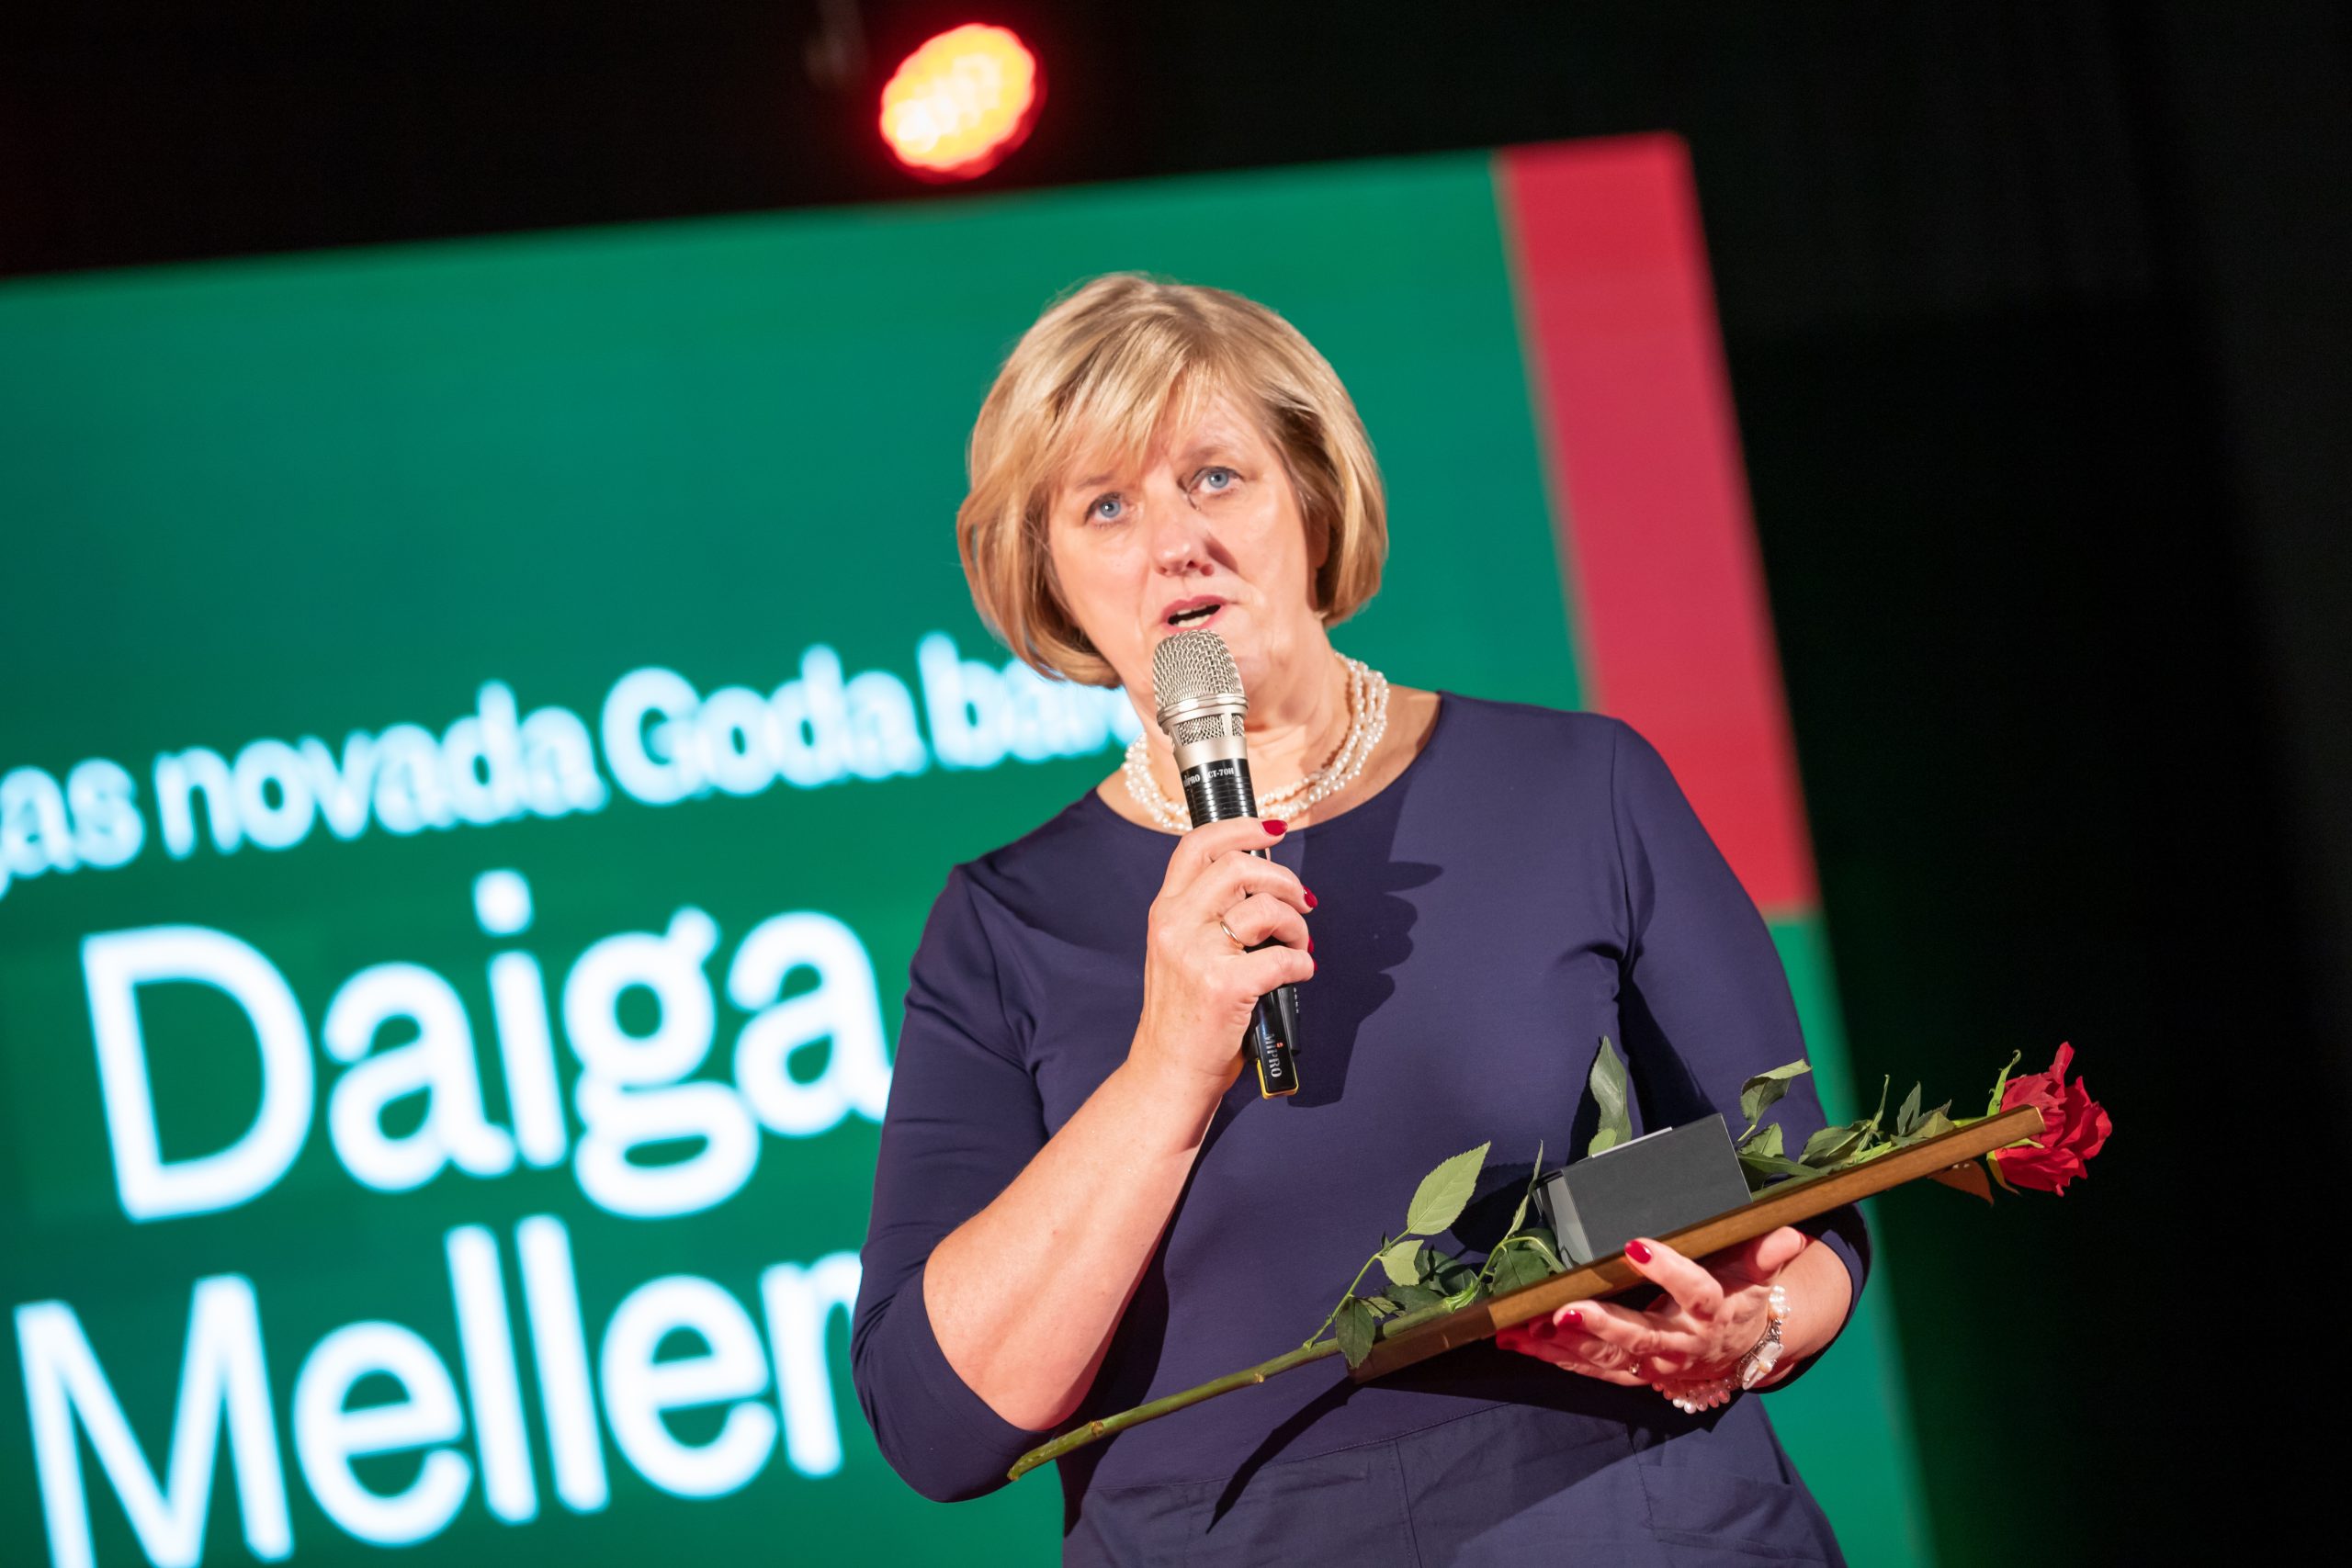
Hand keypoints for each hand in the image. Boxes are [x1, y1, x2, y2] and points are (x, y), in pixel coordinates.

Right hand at [1126, 816, 1314, 1100]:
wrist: (1169, 1071)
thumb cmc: (1185, 1014)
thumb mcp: (1179, 952)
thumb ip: (1207, 915)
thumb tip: (1264, 885)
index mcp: (1165, 912)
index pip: (1197, 846)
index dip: (1240, 828)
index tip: (1274, 829)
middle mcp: (1176, 925)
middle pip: (1239, 867)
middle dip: (1283, 879)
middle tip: (1302, 901)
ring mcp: (1198, 955)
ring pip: (1265, 908)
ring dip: (1296, 924)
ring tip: (1299, 943)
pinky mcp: (1225, 986)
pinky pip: (1284, 958)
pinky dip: (1303, 963)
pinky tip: (1299, 973)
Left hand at [1495, 1228, 1808, 1406]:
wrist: (1743, 1353)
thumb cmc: (1742, 1298)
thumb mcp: (1757, 1274)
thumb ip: (1766, 1252)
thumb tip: (1789, 1234)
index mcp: (1713, 1312)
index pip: (1695, 1290)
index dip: (1668, 1271)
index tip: (1637, 1245)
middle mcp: (1681, 1344)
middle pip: (1641, 1337)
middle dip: (1599, 1325)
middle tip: (1562, 1308)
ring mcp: (1654, 1364)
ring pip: (1607, 1358)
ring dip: (1562, 1344)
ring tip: (1523, 1327)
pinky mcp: (1632, 1373)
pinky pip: (1591, 1369)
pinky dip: (1554, 1357)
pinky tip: (1517, 1343)